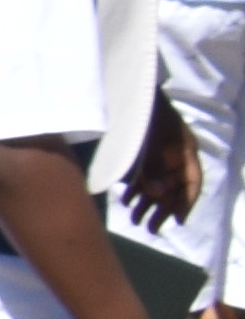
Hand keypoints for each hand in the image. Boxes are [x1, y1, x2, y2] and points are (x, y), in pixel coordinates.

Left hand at [127, 106, 204, 238]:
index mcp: (185, 150)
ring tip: (135, 220)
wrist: (127, 89)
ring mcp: (158, 153)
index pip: (192, 182)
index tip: (178, 221)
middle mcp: (174, 154)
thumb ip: (153, 166)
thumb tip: (155, 195)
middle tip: (150, 229)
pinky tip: (126, 201)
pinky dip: (135, 189)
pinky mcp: (141, 152)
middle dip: (162, 209)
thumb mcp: (150, 139)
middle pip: (172, 187)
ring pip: (156, 184)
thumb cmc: (145, 112)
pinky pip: (142, 175)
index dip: (186, 202)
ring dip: (146, 203)